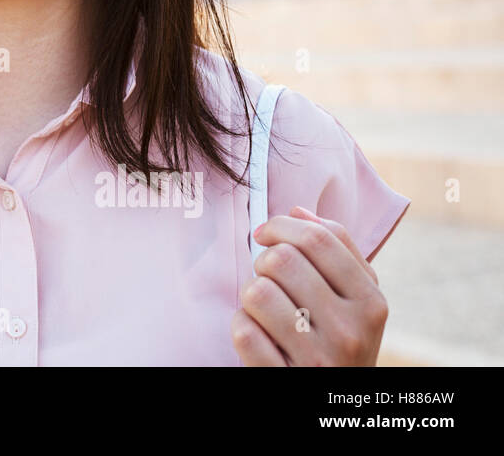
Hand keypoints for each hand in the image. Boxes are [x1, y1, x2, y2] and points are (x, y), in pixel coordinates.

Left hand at [231, 205, 388, 365]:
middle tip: (269, 279)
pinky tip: (259, 336)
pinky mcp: (285, 379)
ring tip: (266, 310)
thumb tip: (299, 211)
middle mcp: (350, 331)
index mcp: (371, 303)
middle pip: (282, 260)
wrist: (335, 402)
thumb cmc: (339, 341)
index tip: (265, 234)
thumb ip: (336, 252)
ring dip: (251, 296)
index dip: (281, 226)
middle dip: (263, 263)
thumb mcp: (356, 301)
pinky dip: (243, 327)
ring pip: (257, 292)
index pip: (318, 239)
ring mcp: (318, 359)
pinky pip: (243, 331)